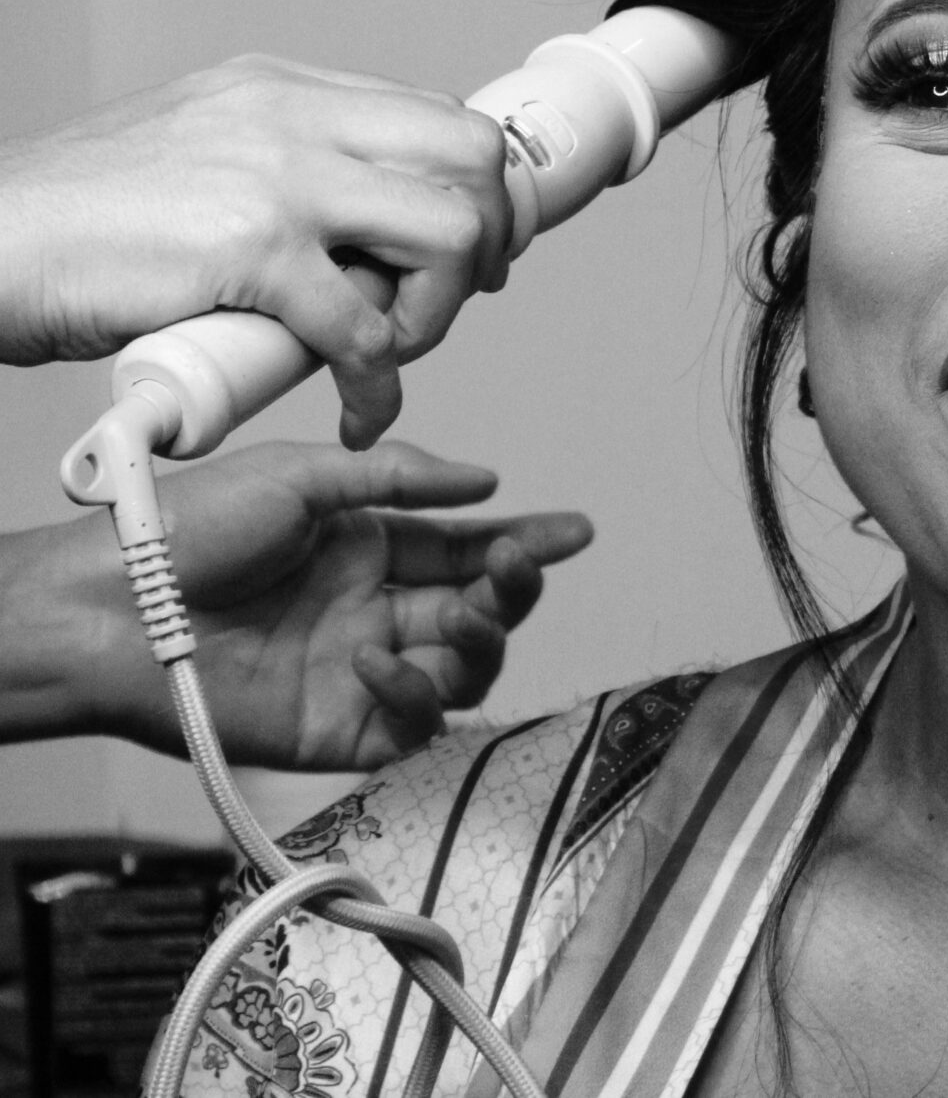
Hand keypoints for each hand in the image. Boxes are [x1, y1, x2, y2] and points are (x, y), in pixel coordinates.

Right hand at [0, 56, 512, 446]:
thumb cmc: (79, 222)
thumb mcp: (199, 156)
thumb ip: (281, 173)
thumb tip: (359, 231)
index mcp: (282, 89)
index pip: (435, 118)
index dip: (472, 192)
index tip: (468, 249)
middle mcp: (292, 113)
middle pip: (470, 155)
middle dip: (488, 238)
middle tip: (454, 300)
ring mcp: (277, 174)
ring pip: (447, 231)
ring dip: (441, 309)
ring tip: (392, 353)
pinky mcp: (252, 247)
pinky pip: (364, 328)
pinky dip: (380, 383)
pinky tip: (362, 410)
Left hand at [48, 442, 592, 769]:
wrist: (112, 607)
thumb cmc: (189, 532)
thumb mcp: (301, 476)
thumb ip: (398, 478)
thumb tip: (486, 487)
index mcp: (367, 548)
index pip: (466, 548)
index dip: (525, 543)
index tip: (576, 531)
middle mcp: (373, 610)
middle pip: (479, 611)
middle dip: (512, 590)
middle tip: (512, 570)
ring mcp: (359, 672)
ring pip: (462, 670)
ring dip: (478, 642)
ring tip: (458, 617)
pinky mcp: (337, 729)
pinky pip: (410, 722)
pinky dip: (413, 692)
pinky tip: (379, 659)